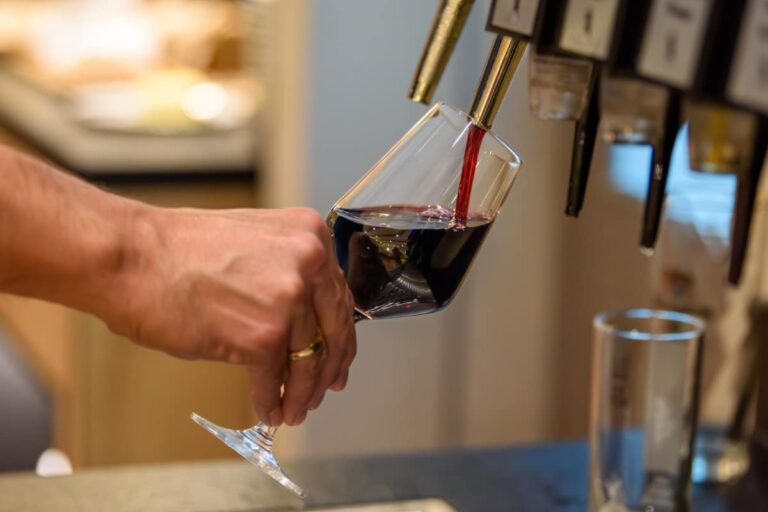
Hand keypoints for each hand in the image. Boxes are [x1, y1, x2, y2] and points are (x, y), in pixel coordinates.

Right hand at [107, 206, 356, 425]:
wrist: (132, 257)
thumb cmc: (178, 249)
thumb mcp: (255, 243)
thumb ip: (288, 273)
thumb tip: (303, 320)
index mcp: (309, 234)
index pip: (338, 296)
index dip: (339, 334)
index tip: (338, 355)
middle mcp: (309, 262)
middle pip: (334, 330)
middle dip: (328, 368)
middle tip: (324, 389)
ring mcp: (289, 299)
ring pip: (309, 360)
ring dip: (302, 392)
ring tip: (294, 409)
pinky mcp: (264, 335)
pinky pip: (276, 379)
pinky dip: (271, 400)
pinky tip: (267, 409)